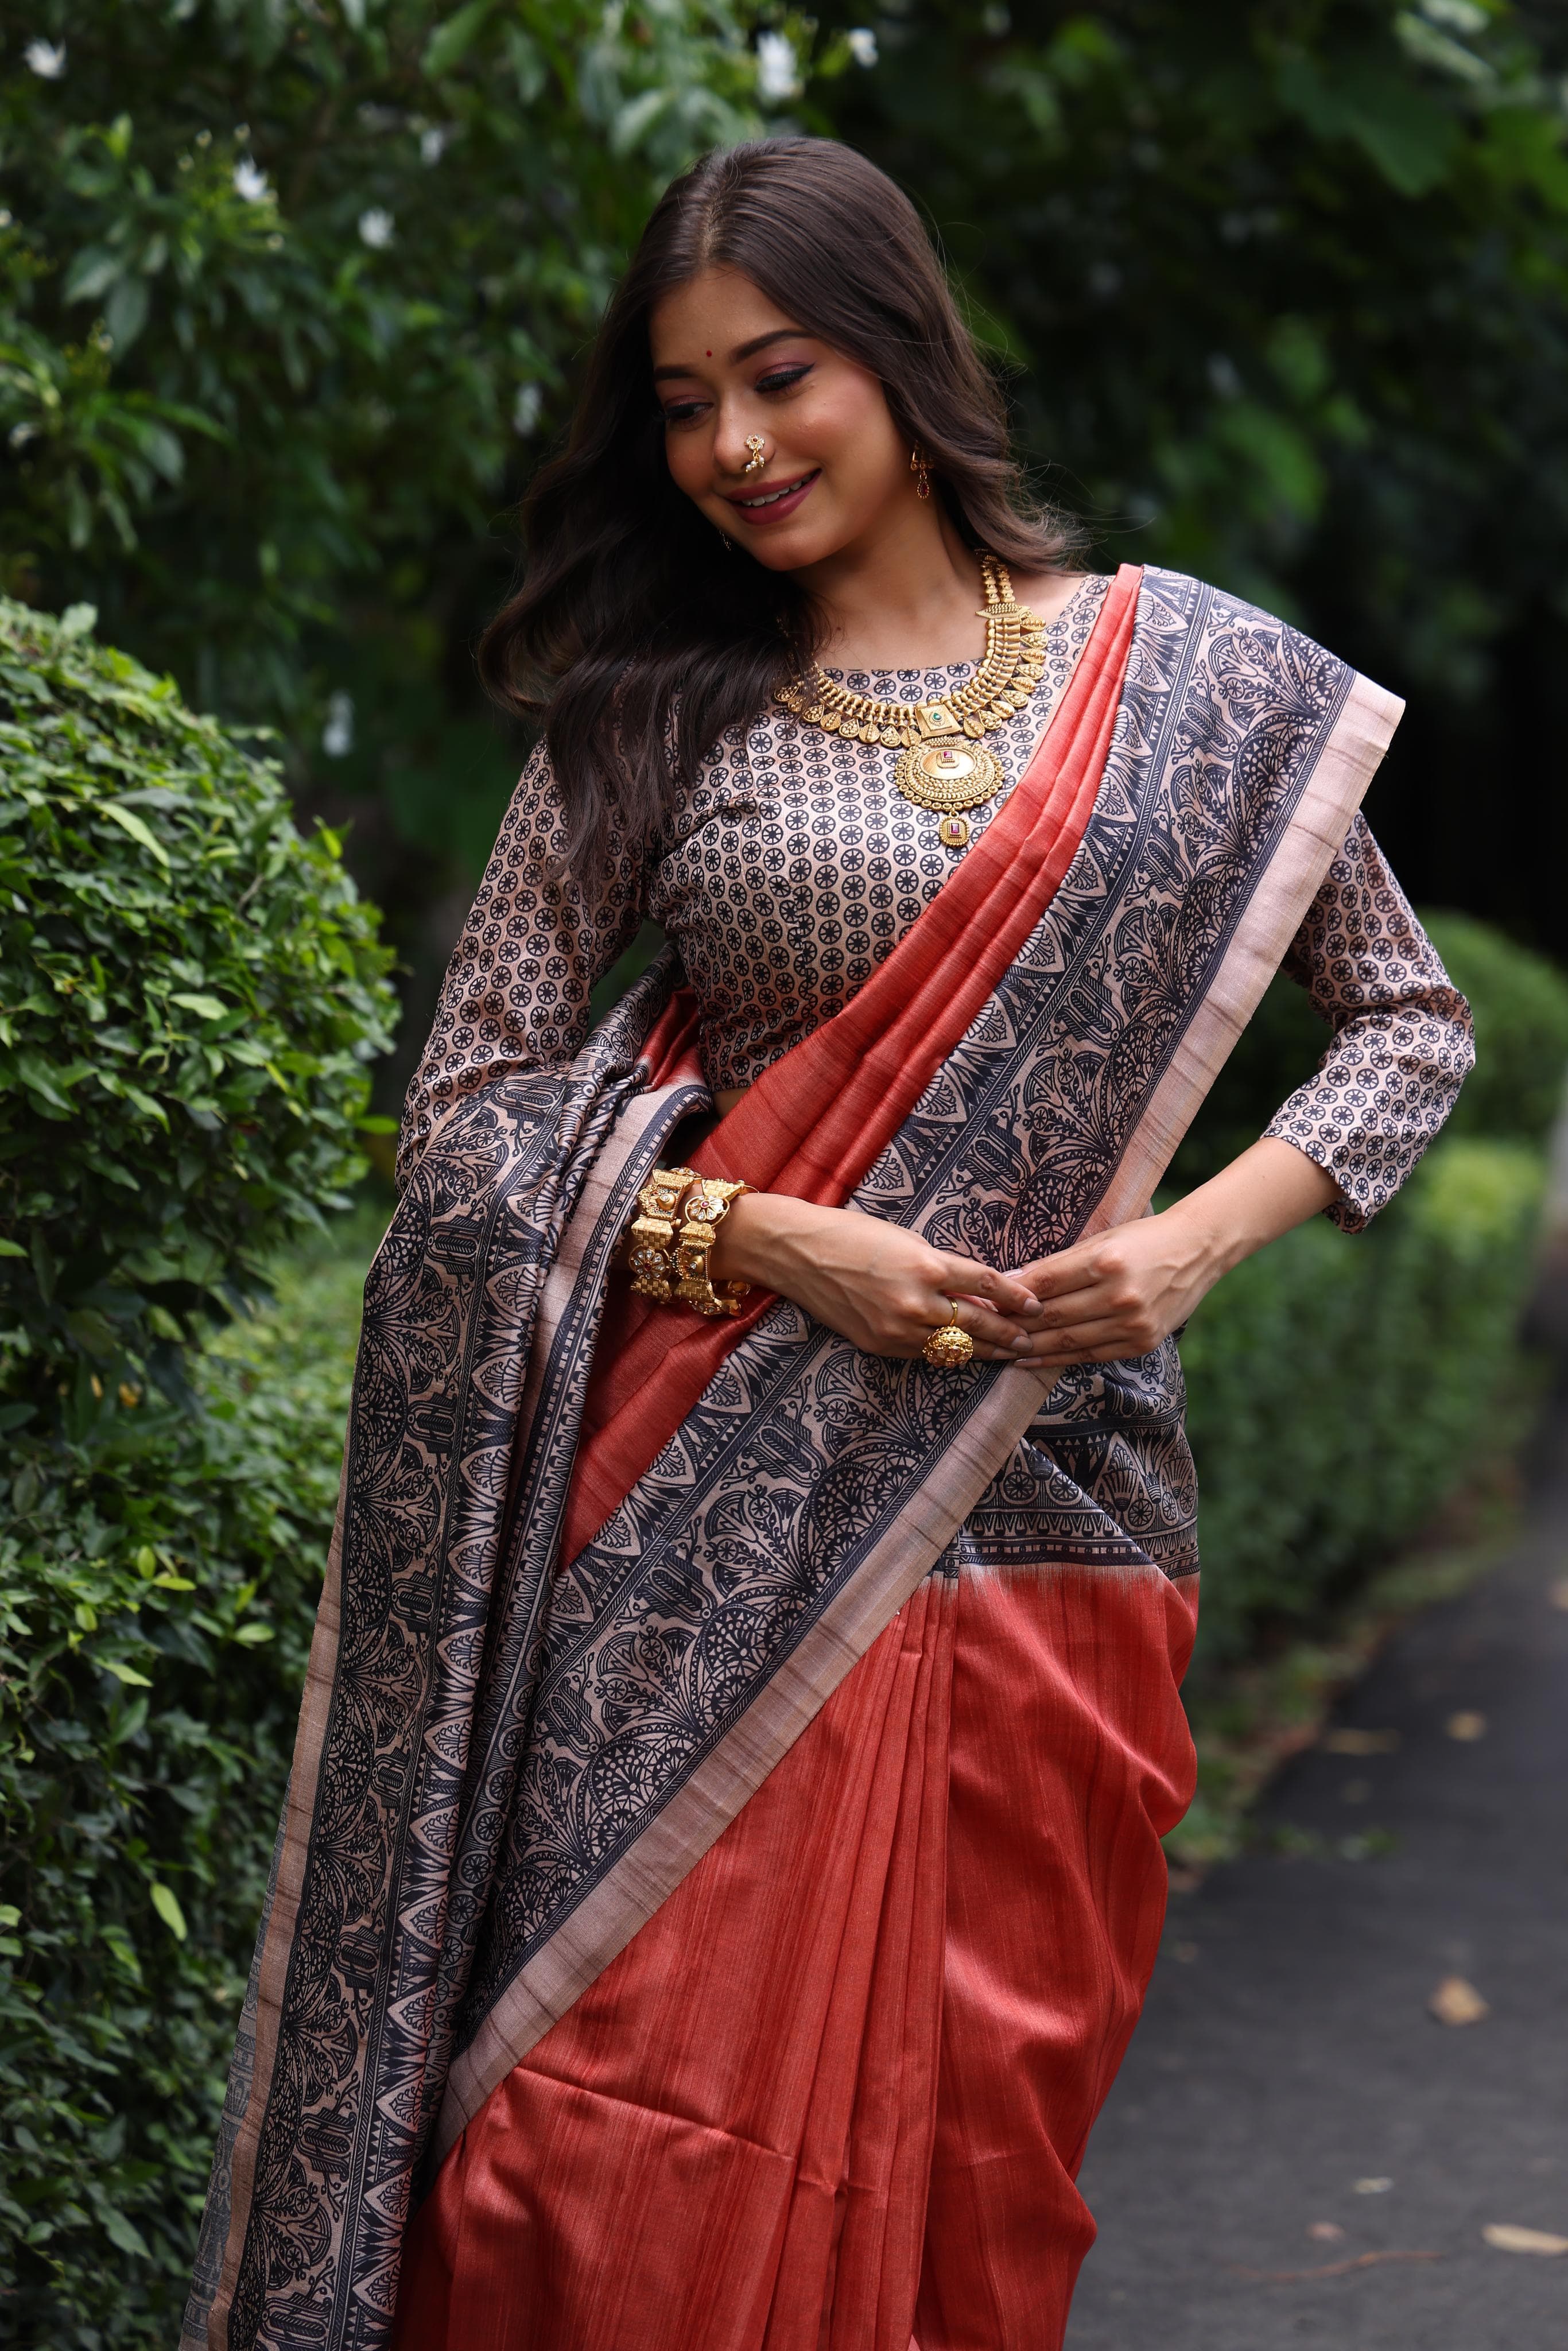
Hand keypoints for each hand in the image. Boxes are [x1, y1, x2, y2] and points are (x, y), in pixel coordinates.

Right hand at [709, 1192, 1046, 1359]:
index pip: (986, 1285)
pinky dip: (947, 1353)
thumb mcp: (906, 1239)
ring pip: (954, 1347)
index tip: (1035, 1305)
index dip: (1016, 1297)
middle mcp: (915, 1302)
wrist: (798, 1253)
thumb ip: (942, 1265)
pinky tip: (965, 1354)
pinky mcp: (879, 1344)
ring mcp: (896, 1328)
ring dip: (985, 1351)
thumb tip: (977, 1287)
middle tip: (1030, 1338)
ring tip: (1008, 1353)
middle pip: (977, 1324)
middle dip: (1008, 1333)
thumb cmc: (852, 1233)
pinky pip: (924, 1353)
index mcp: (926, 1265)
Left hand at [1004, 1138, 1342, 1366]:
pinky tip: (1029, 1360)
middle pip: (1051, 1316)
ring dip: (1027, 1348)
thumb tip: (1011, 1279)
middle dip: (1010, 1325)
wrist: (1199, 1250)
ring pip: (1066, 1341)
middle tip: (977, 1330)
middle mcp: (1118, 1295)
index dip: (1008, 1296)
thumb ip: (1059, 1264)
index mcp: (1105, 1261)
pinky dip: (1056, 1359)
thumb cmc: (1143, 1237)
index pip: (1044, 1284)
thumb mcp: (1101, 1239)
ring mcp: (1132, 1323)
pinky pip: (1089, 1355)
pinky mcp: (1141, 1342)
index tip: (979, 1301)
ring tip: (995, 1349)